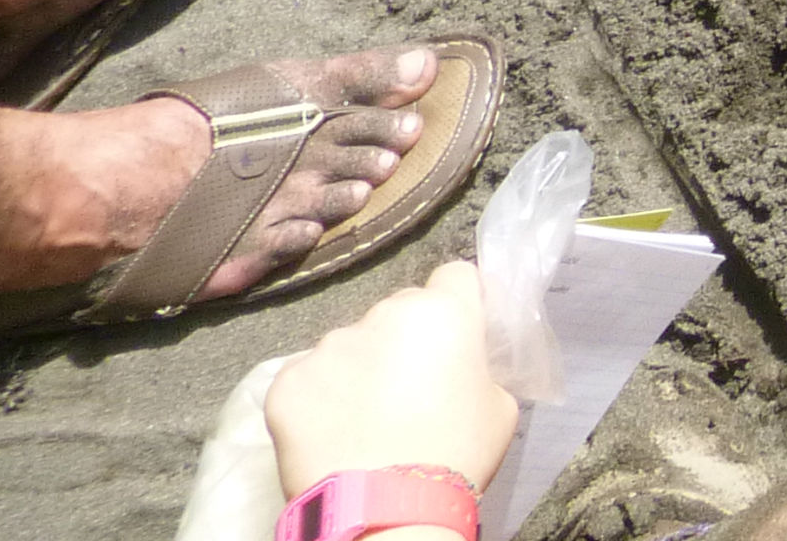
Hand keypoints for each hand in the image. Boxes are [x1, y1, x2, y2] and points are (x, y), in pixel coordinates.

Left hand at [265, 260, 519, 494]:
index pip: (454, 277)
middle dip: (405, 340)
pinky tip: (334, 433)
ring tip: (365, 419)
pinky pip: (309, 378)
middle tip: (411, 389)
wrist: (385, 508)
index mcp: (443, 313)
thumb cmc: (457, 454)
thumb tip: (460, 367)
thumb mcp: (500, 406)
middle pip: (398, 311)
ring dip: (359, 369)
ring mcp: (327, 346)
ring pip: (349, 345)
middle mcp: (381, 316)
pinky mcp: (286, 381)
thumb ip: (480, 369)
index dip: (458, 303)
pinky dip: (320, 399)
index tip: (457, 336)